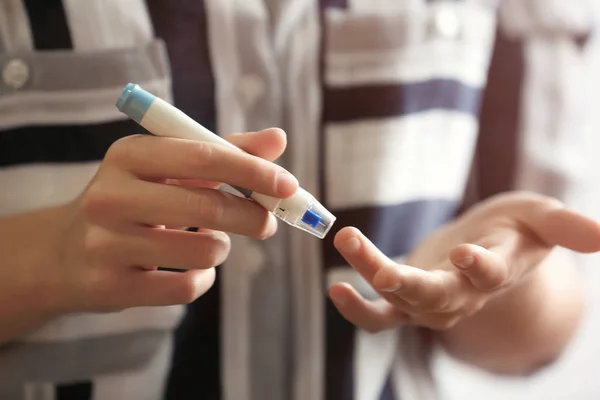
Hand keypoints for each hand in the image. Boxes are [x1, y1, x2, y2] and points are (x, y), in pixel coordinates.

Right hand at [34, 128, 296, 313]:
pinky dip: (203, 279)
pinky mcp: (111, 287)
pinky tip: (191, 269)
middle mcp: (110, 196)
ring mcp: (106, 244)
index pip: (203, 156)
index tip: (288, 185)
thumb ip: (225, 152)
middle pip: (206, 207)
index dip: (252, 170)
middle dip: (252, 217)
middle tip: (268, 223)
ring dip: (221, 249)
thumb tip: (278, 139)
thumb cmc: (135, 200)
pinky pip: (187, 287)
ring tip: (209, 243)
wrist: (66, 253)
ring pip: (202, 252)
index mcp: (128, 155)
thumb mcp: (168, 168)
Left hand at [329, 192, 599, 331]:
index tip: (467, 254)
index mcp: (498, 271)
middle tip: (382, 271)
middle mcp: (463, 295)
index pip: (491, 275)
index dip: (481, 267)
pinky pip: (381, 315)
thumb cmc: (516, 229)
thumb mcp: (541, 219)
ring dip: (371, 274)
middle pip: (436, 298)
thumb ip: (565, 226)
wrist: (488, 248)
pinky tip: (334, 288)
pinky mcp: (406, 299)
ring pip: (401, 300)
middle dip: (408, 285)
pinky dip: (358, 309)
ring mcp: (431, 302)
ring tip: (347, 240)